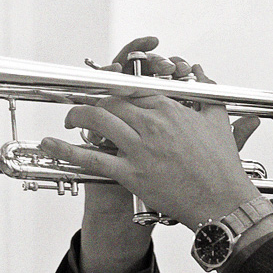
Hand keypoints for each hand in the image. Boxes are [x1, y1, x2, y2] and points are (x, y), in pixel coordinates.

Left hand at [41, 59, 261, 229]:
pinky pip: (92, 159)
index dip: (113, 87)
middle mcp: (151, 124)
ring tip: (69, 119)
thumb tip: (201, 72)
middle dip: (91, 100)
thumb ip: (208, 92)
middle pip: (110, 101)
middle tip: (82, 105)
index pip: (132, 87)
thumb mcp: (218, 120)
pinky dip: (66, 150)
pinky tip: (50, 144)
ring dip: (76, 116)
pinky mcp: (131, 174)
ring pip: (97, 121)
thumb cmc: (222, 166)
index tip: (104, 89)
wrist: (221, 201)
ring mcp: (139, 149)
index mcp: (169, 108)